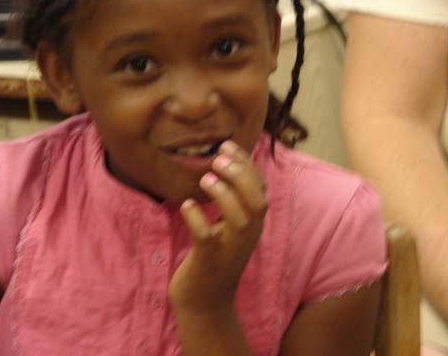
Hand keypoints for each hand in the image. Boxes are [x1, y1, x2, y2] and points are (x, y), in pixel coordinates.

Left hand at [168, 140, 266, 313]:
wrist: (205, 304)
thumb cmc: (213, 258)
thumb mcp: (227, 229)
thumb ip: (231, 204)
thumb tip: (224, 168)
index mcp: (252, 225)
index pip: (260, 189)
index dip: (247, 164)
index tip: (228, 144)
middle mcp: (247, 236)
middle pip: (258, 201)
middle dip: (241, 175)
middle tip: (218, 157)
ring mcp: (230, 249)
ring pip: (240, 219)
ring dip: (225, 195)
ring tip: (206, 179)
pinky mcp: (209, 261)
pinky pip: (206, 238)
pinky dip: (198, 219)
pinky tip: (187, 205)